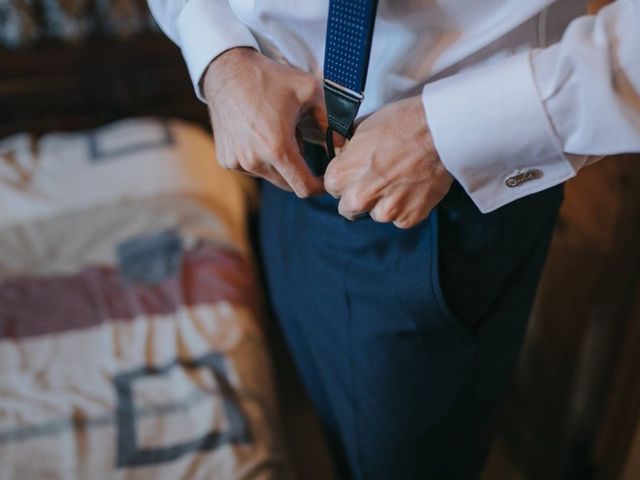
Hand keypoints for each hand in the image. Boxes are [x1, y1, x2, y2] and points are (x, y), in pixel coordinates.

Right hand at [202, 47, 326, 196]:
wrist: (226, 70)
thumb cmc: (268, 78)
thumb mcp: (309, 90)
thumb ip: (330, 119)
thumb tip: (342, 143)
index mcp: (277, 149)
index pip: (305, 188)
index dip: (320, 187)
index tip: (326, 179)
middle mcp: (255, 162)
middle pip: (289, 185)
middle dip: (300, 171)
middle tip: (300, 143)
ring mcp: (238, 163)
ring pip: (270, 177)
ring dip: (279, 164)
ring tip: (277, 133)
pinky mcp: (227, 161)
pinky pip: (252, 170)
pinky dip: (260, 159)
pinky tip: (258, 134)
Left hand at [324, 96, 453, 228]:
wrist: (440, 131)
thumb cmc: (402, 123)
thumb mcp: (363, 128)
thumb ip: (350, 153)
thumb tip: (347, 158)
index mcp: (341, 175)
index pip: (332, 187)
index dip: (345, 180)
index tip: (356, 175)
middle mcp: (359, 197)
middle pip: (349, 209)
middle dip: (358, 199)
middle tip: (376, 183)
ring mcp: (386, 210)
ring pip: (376, 215)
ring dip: (384, 204)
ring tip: (400, 182)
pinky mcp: (409, 217)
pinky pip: (401, 220)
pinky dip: (406, 208)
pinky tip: (414, 189)